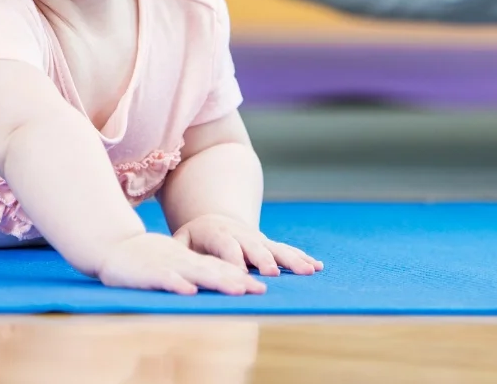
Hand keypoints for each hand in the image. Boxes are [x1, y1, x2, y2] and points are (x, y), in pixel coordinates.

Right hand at [95, 231, 265, 295]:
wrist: (111, 244)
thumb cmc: (143, 256)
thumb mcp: (171, 261)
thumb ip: (191, 270)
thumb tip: (215, 283)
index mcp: (186, 259)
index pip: (217, 267)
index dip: (239, 276)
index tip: (260, 288)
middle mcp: (181, 261)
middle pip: (213, 270)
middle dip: (236, 280)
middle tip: (260, 290)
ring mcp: (165, 264)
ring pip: (194, 272)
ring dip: (217, 280)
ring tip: (237, 289)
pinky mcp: (146, 272)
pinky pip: (163, 278)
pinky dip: (177, 283)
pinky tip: (189, 290)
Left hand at [176, 213, 321, 277]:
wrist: (216, 220)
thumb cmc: (195, 237)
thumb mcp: (183, 240)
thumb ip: (181, 251)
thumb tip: (178, 268)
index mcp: (217, 234)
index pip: (226, 247)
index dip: (234, 260)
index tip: (241, 275)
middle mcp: (241, 236)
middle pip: (254, 248)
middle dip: (264, 261)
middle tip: (273, 274)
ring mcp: (258, 240)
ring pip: (277, 249)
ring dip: (292, 260)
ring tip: (308, 270)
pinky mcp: (271, 245)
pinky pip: (288, 250)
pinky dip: (303, 258)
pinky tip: (317, 266)